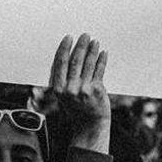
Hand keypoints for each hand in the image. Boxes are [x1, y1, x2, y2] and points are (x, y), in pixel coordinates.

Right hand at [49, 33, 109, 153]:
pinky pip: (99, 71)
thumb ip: (63, 80)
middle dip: (80, 46)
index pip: (60, 63)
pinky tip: (103, 53)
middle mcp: (70, 89)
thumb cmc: (76, 110)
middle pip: (75, 61)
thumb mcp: (63, 97)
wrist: (89, 126)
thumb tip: (66, 57)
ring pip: (88, 64)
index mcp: (59, 89)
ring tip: (95, 41)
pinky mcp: (97, 90)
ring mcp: (84, 89)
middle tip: (84, 35)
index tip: (68, 38)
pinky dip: (102, 60)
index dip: (64, 48)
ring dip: (92, 50)